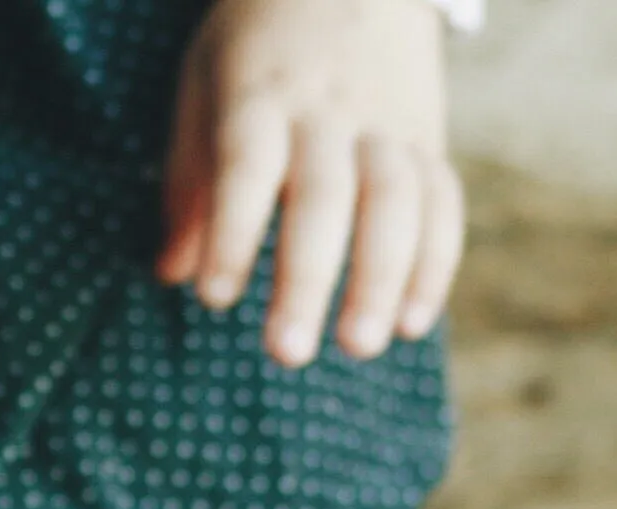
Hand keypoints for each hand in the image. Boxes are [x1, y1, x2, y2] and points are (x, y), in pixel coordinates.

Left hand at [157, 0, 462, 366]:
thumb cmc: (255, 47)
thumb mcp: (203, 90)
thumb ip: (189, 183)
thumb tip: (173, 275)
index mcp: (261, 98)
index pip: (246, 169)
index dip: (231, 234)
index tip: (213, 299)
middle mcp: (329, 112)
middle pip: (326, 199)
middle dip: (308, 280)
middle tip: (287, 354)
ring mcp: (388, 124)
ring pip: (396, 203)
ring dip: (383, 281)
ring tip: (361, 348)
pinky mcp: (430, 138)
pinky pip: (443, 202)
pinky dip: (434, 264)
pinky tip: (412, 323)